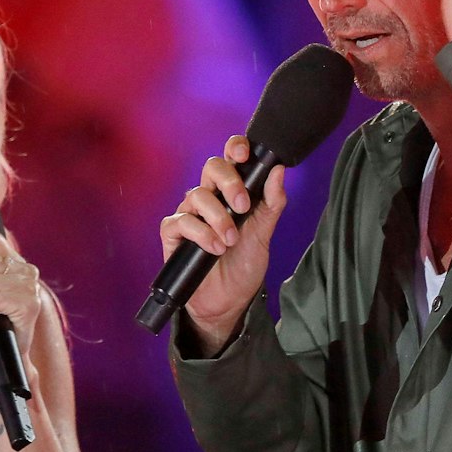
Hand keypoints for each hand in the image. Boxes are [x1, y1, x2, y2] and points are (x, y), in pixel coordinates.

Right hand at [159, 134, 285, 350]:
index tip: (245, 154)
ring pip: (197, 195)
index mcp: (231, 192)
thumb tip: (277, 171)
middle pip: (211, 167)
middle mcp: (209, 198)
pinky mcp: (173, 234)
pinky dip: (200, 233)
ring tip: (230, 241)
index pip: (229, 159)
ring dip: (218, 217)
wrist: (228, 302)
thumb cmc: (243, 266)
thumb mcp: (264, 234)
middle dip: (229, 183)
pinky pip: (181, 221)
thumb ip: (272, 203)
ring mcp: (190, 214)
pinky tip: (213, 248)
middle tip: (243, 206)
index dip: (234, 148)